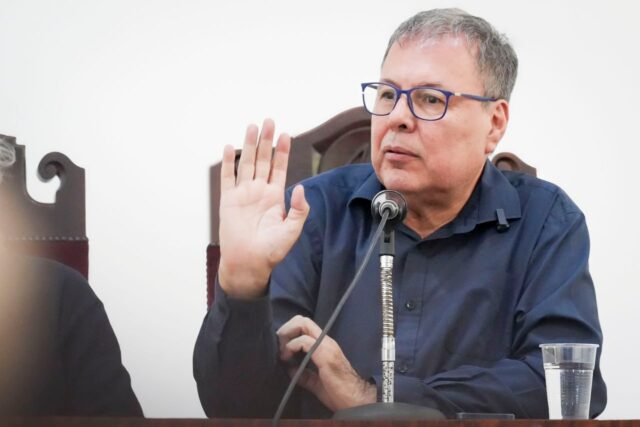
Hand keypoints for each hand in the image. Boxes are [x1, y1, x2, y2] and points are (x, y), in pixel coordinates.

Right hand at [218, 119, 309, 298]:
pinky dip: (229, 162)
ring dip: (249, 145)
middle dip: (266, 141)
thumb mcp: (292, 230)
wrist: (249, 264)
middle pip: (262, 160)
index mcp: (275, 197)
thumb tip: (300, 187)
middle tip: (268, 121)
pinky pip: (228, 177)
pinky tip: (230, 147)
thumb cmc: (272, 250)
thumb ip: (299, 209)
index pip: (279, 168)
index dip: (282, 151)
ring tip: (252, 127)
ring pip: (246, 164)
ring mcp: (243, 194)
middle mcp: (259, 192)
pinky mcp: (228, 200)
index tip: (286, 135)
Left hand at [277, 315, 376, 411]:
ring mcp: (326, 345)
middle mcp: (325, 341)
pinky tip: (287, 359)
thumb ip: (304, 375)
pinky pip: (303, 341)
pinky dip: (291, 347)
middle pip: (301, 319)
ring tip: (283, 353)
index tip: (281, 349)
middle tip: (279, 347)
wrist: (355, 401)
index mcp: (324, 346)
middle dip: (285, 330)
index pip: (305, 325)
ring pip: (302, 324)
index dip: (289, 332)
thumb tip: (289, 370)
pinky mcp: (325, 354)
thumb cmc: (339, 393)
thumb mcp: (317, 383)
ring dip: (287, 336)